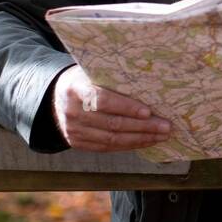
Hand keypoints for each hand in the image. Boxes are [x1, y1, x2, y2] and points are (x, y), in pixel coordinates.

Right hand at [51, 64, 172, 151]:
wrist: (55, 96)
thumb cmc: (85, 81)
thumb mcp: (93, 73)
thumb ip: (113, 80)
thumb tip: (151, 86)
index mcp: (76, 90)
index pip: (104, 101)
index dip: (127, 108)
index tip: (148, 112)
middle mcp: (72, 112)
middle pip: (112, 123)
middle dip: (143, 127)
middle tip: (166, 126)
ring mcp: (73, 130)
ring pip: (111, 139)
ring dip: (140, 139)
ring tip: (161, 136)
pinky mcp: (77, 143)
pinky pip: (106, 148)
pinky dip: (128, 146)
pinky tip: (145, 142)